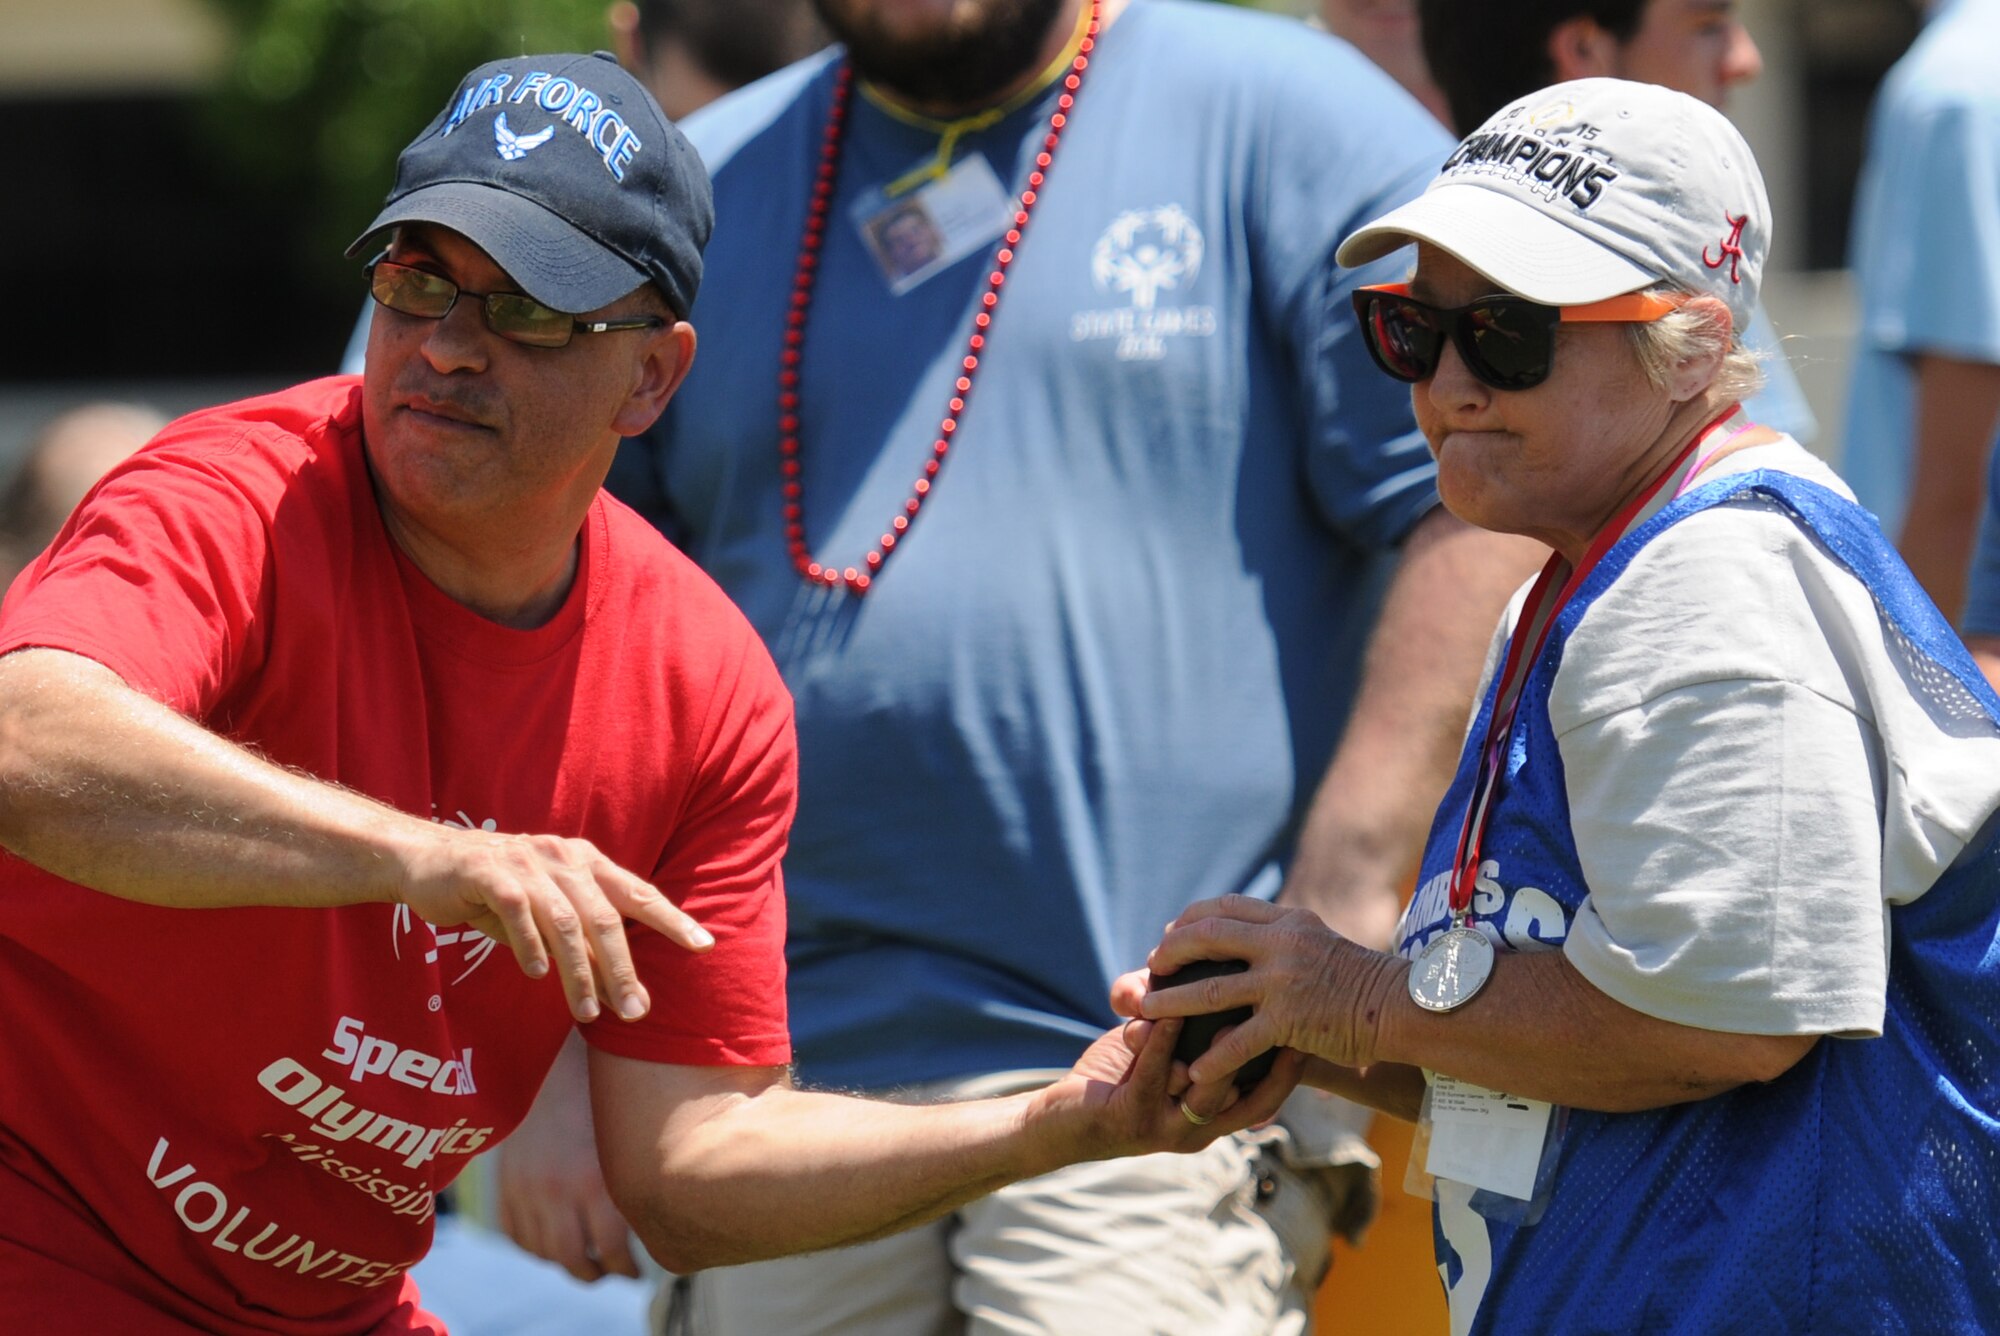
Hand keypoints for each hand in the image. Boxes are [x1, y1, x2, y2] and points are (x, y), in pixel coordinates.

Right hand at [392, 823, 711, 1022]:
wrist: (427, 860)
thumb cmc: (495, 891)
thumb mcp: (544, 913)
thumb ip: (580, 941)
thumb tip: (619, 987)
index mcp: (585, 862)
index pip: (638, 893)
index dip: (672, 919)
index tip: (704, 946)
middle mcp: (563, 857)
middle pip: (606, 916)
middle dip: (624, 967)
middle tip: (636, 1011)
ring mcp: (526, 863)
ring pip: (566, 921)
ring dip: (579, 971)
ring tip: (588, 1012)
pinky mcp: (489, 873)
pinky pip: (518, 912)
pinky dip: (531, 945)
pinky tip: (538, 975)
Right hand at [496, 1047, 640, 1280]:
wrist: (555, 1058)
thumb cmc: (606, 1095)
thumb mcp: (626, 1141)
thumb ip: (633, 1184)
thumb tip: (657, 1224)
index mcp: (597, 1182)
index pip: (612, 1252)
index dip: (626, 1268)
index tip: (636, 1270)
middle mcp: (558, 1192)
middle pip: (575, 1262)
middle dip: (596, 1274)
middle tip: (612, 1272)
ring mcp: (526, 1190)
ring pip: (543, 1252)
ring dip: (565, 1263)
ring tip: (585, 1261)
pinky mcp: (505, 1182)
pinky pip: (514, 1233)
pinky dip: (533, 1245)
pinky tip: (552, 1242)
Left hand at [1025, 1015, 1303, 1165]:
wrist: (1059, 1124)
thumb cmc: (1117, 1084)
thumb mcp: (1166, 1063)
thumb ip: (1196, 1040)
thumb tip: (1233, 994)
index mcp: (1213, 1121)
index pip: (1267, 1098)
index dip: (1292, 1067)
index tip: (1311, 1028)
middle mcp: (1197, 1131)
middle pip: (1252, 1100)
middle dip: (1275, 1061)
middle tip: (1289, 1015)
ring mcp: (1166, 1128)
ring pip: (1207, 1088)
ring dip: (1222, 1047)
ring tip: (1235, 1008)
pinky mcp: (1131, 1116)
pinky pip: (1155, 1073)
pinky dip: (1164, 1039)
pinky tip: (1170, 1009)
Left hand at [1112, 896, 1404, 1080]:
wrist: (1402, 1006)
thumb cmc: (1362, 981)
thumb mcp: (1320, 942)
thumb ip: (1284, 940)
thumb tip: (1251, 940)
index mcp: (1288, 921)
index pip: (1226, 906)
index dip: (1191, 919)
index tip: (1171, 932)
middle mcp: (1282, 943)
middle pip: (1208, 936)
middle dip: (1171, 952)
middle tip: (1150, 967)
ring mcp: (1284, 981)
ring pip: (1211, 988)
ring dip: (1172, 1002)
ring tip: (1146, 1012)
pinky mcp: (1290, 1020)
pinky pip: (1239, 1039)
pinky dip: (1213, 1057)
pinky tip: (1194, 1070)